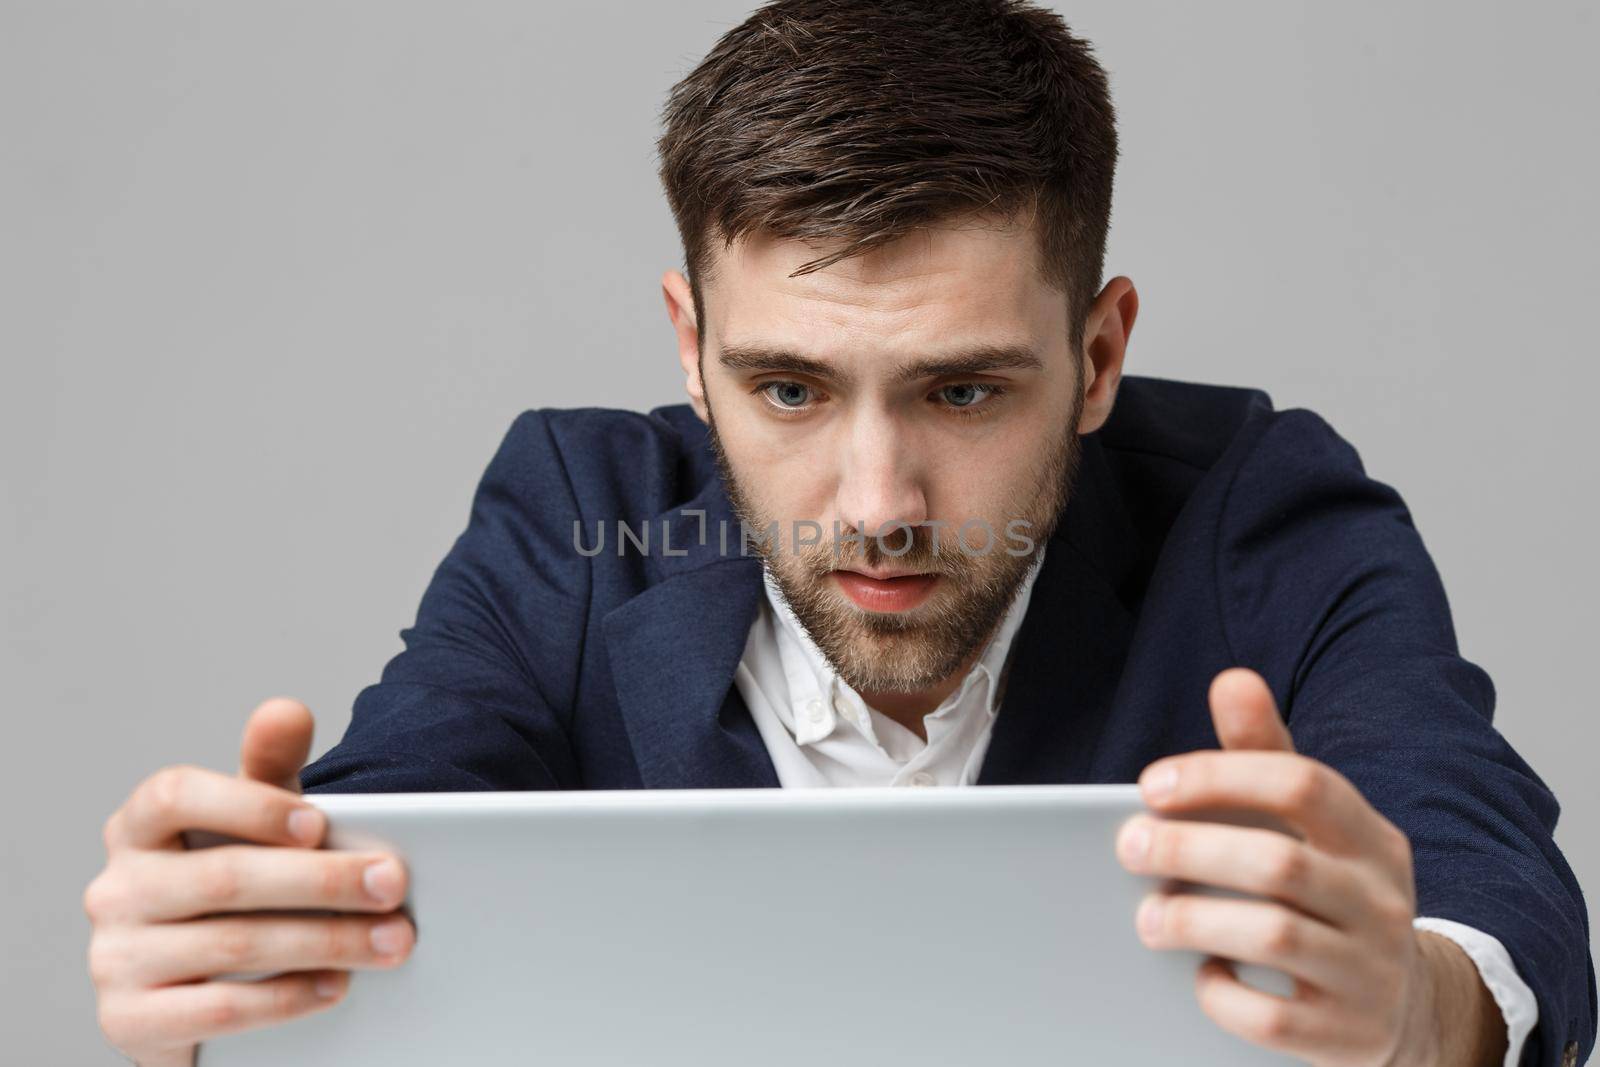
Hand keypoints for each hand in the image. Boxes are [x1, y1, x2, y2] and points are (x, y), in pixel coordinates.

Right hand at [85, 698, 415, 1066]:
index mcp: (138, 826)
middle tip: (393, 885)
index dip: (249, 806)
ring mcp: (115, 959)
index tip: (320, 822)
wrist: (186, 994)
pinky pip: (221, 1009)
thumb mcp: (253, 827)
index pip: (174, 795)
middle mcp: (116, 889)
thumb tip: (286, 711)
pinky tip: (339, 985)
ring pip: (232, 946)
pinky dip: (289, 998)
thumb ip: (270, 770)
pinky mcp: (131, 1021)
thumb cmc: (230, 890)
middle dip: (323, 881)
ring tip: (391, 941)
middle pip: (223, 877)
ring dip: (326, 942)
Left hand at [1114, 668, 1504, 1065]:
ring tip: (1147, 918)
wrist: (1400, 1006)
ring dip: (1192, 921)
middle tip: (1128, 848)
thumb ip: (1264, 754)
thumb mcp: (1308, 823)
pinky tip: (1199, 974)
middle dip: (1189, 850)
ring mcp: (1370, 970)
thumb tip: (1233, 680)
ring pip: (1274, 935)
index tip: (1149, 786)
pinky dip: (1224, 994)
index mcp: (1370, 836)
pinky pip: (1274, 1018)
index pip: (1301, 784)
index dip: (1218, 778)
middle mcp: (1380, 899)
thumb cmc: (1325, 889)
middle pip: (1278, 862)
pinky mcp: (1347, 1034)